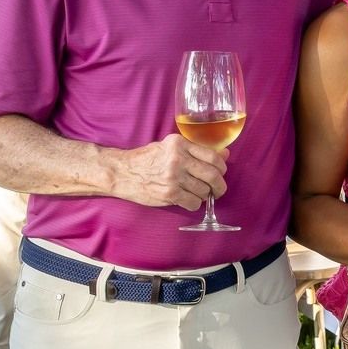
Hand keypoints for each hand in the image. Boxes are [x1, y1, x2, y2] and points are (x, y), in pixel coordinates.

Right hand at [113, 134, 227, 208]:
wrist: (122, 172)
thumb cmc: (147, 159)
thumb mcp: (170, 147)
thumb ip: (196, 150)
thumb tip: (225, 154)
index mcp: (180, 144)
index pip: (213, 157)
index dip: (221, 167)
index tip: (220, 173)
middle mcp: (178, 159)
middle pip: (212, 175)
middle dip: (219, 185)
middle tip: (218, 189)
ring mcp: (173, 177)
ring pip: (204, 191)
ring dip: (204, 195)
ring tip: (196, 193)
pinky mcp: (169, 193)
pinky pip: (194, 202)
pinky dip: (194, 204)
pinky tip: (187, 200)